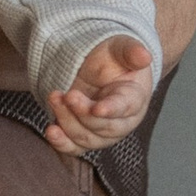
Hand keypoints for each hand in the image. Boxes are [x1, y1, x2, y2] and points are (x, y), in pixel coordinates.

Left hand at [46, 35, 155, 156]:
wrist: (97, 67)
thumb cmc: (114, 58)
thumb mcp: (122, 48)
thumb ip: (131, 51)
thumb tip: (144, 55)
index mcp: (135, 98)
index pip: (126, 107)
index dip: (112, 110)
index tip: (97, 108)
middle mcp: (122, 120)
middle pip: (105, 127)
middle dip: (83, 114)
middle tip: (68, 95)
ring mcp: (102, 131)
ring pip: (87, 137)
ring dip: (67, 121)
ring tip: (54, 97)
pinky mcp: (83, 136)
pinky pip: (74, 147)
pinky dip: (62, 143)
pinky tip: (51, 131)